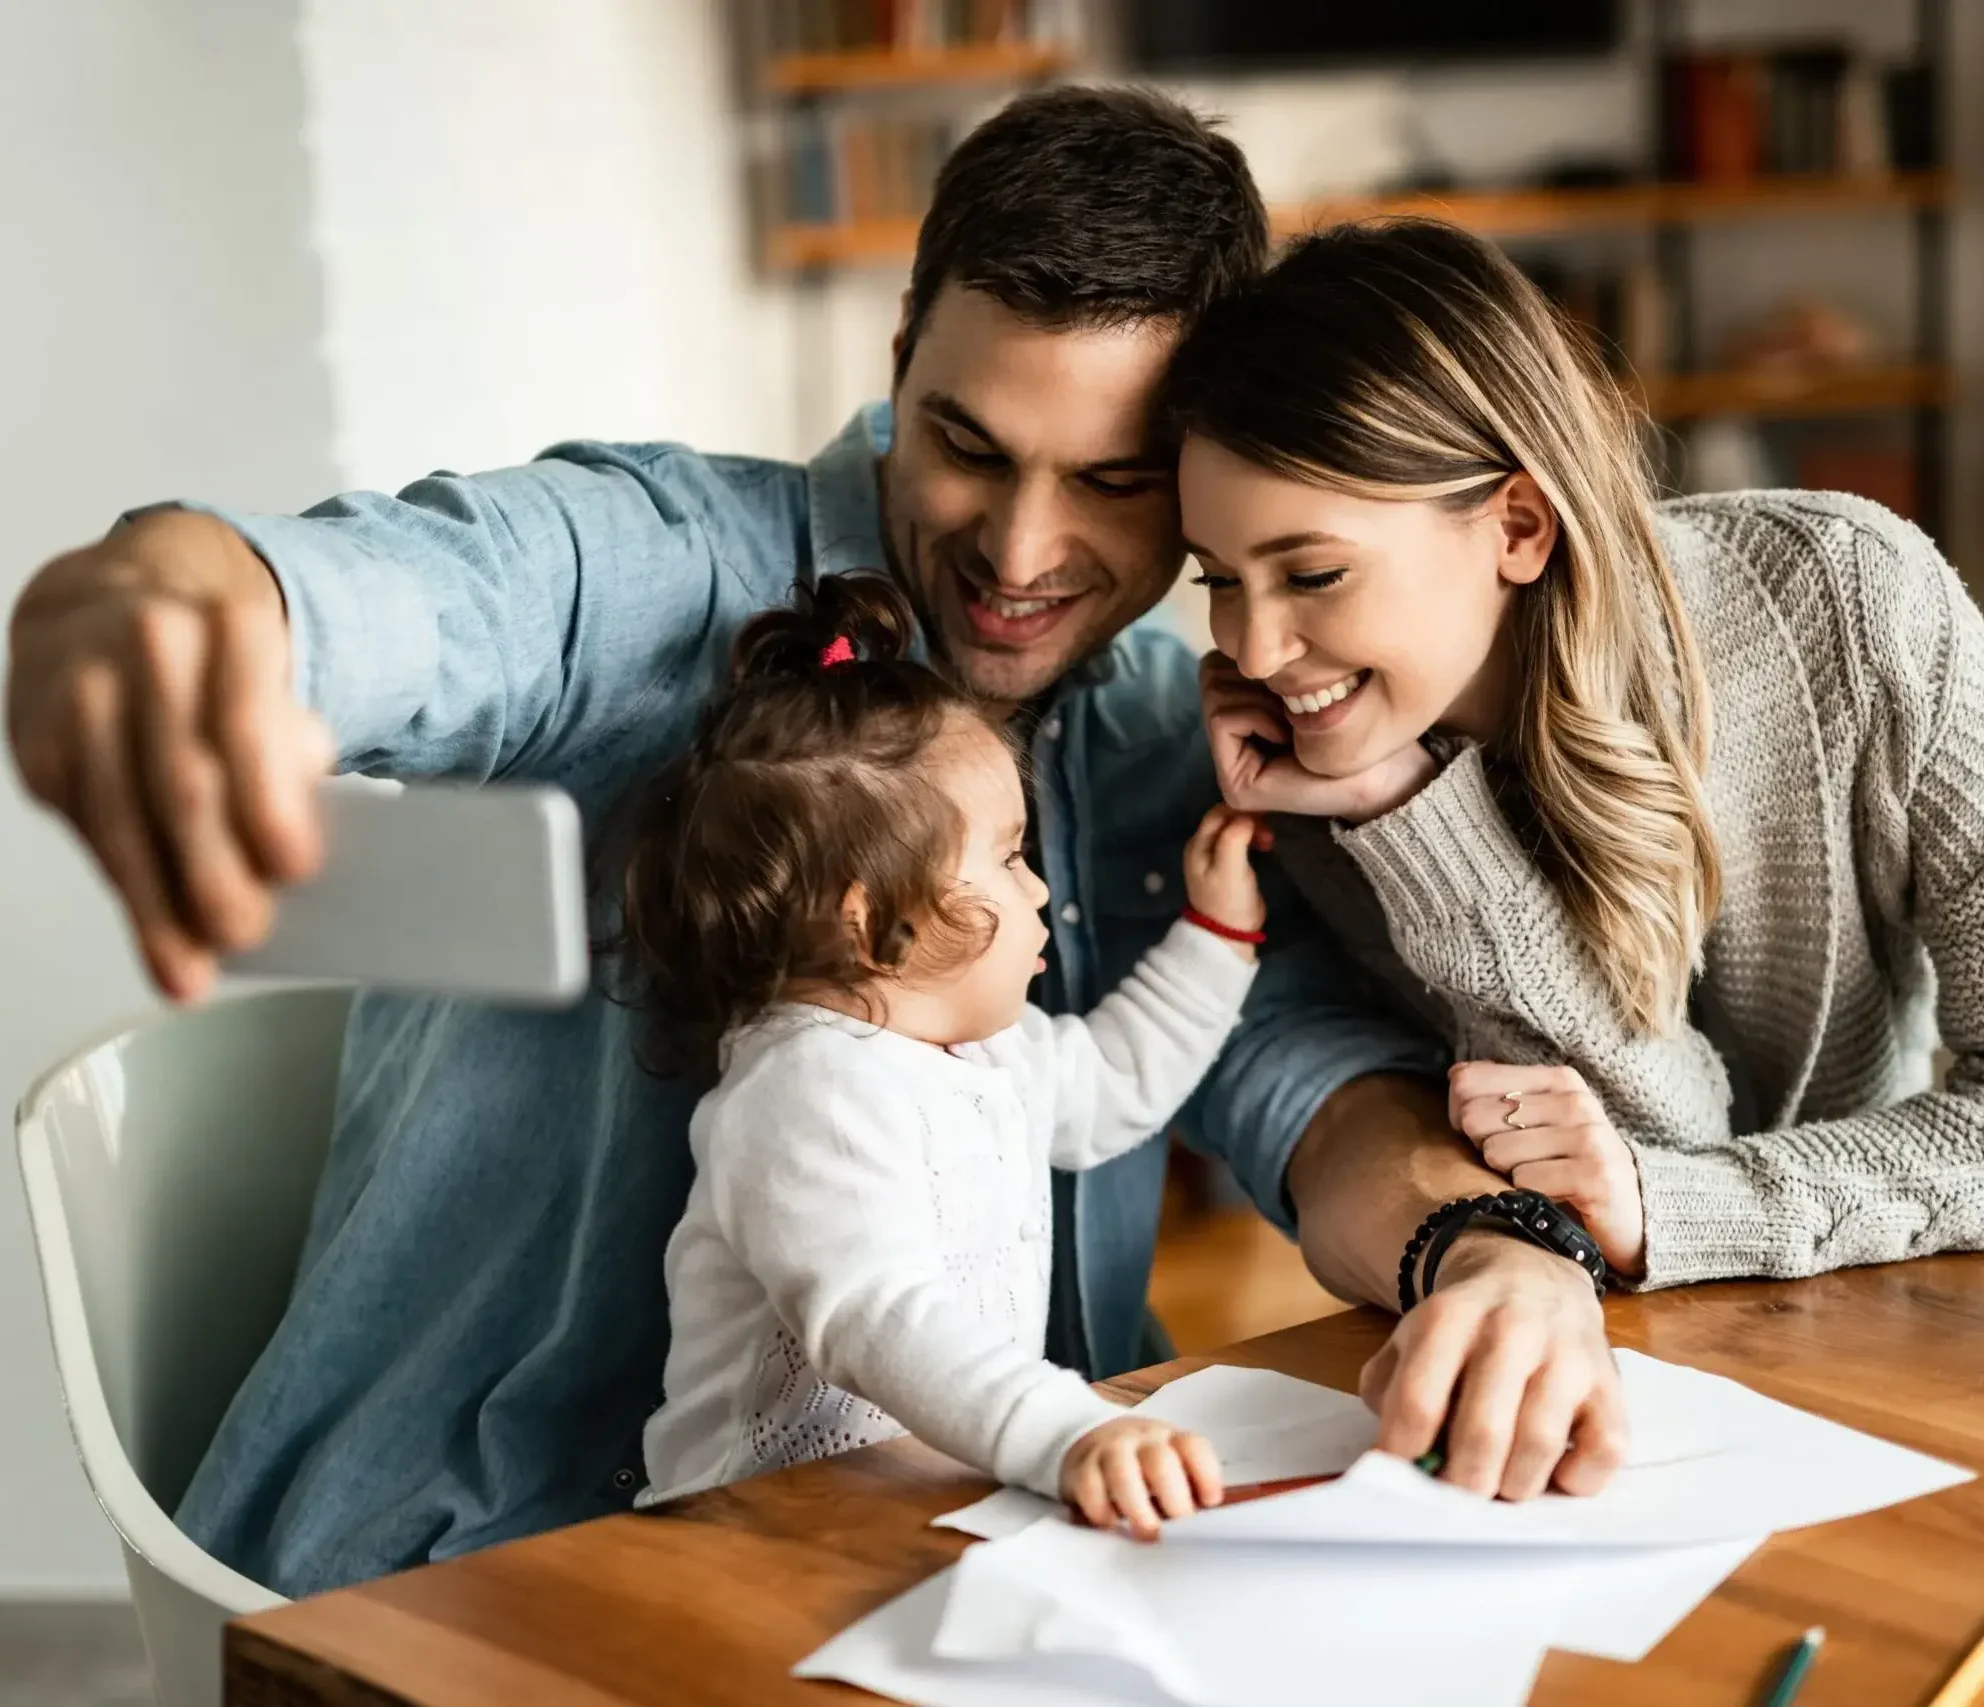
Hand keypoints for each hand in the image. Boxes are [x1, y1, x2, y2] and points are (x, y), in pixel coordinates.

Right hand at [7, 511, 332, 1000]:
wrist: (110, 613)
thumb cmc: (217, 672)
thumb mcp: (277, 687)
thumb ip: (290, 755)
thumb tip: (289, 862)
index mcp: (230, 627)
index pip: (246, 725)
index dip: (269, 805)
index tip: (296, 869)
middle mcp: (148, 648)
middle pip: (182, 782)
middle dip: (215, 872)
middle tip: (248, 932)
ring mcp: (80, 691)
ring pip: (124, 820)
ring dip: (161, 907)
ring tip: (196, 963)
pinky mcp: (36, 741)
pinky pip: (89, 832)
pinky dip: (128, 893)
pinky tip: (157, 935)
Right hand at [1060, 1415, 1223, 1541]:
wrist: (1093, 1441)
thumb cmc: (1141, 1466)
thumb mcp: (1168, 1468)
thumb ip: (1186, 1490)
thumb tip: (1207, 1526)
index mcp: (1170, 1440)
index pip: (1193, 1447)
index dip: (1206, 1475)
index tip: (1210, 1503)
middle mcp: (1142, 1440)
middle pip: (1160, 1461)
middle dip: (1173, 1500)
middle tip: (1178, 1529)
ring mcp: (1110, 1449)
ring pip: (1122, 1472)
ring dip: (1137, 1509)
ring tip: (1146, 1533)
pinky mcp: (1082, 1465)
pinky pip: (1089, 1485)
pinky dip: (1101, 1510)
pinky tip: (1110, 1523)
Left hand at [1182, 803, 1266, 956]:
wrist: (1229, 934)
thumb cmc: (1228, 900)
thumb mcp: (1229, 868)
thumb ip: (1234, 838)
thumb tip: (1247, 817)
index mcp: (1198, 844)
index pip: (1219, 812)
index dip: (1241, 809)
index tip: (1265, 815)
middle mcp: (1203, 845)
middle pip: (1226, 818)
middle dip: (1249, 818)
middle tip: (1269, 830)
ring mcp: (1215, 855)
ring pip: (1235, 828)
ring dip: (1253, 828)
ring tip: (1268, 841)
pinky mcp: (1229, 864)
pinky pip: (1241, 841)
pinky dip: (1253, 838)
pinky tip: (1265, 845)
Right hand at [1198, 652, 1435, 823]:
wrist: (1386, 773)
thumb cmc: (1361, 720)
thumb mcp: (1305, 673)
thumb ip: (1263, 658)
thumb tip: (1237, 633)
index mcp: (1243, 713)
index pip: (1218, 660)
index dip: (1257, 659)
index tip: (1298, 686)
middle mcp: (1230, 742)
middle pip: (1211, 671)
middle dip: (1255, 676)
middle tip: (1295, 705)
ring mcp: (1229, 767)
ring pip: (1213, 691)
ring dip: (1258, 696)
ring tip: (1293, 721)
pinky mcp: (1235, 785)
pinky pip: (1223, 717)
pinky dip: (1257, 715)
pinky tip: (1289, 736)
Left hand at [1359, 1233, 1625, 1500]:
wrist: (1533, 1276)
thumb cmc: (1466, 1327)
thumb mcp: (1411, 1336)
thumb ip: (1390, 1386)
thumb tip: (1393, 1453)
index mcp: (1450, 1318)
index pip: (1418, 1401)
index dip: (1404, 1452)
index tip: (1400, 1476)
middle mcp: (1511, 1330)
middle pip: (1483, 1432)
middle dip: (1463, 1483)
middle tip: (1455, 1498)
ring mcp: (1567, 1356)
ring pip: (1539, 1445)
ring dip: (1513, 1485)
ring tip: (1500, 1484)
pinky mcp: (1610, 1382)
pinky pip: (1603, 1451)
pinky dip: (1576, 1477)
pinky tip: (1554, 1469)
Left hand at [1448, 1062, 1646, 1279]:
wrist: (1631, 1217)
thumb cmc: (1567, 1168)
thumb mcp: (1535, 1124)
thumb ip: (1495, 1096)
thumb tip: (1455, 1076)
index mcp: (1557, 1079)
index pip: (1468, 1081)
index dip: (1459, 1114)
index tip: (1484, 1135)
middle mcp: (1575, 1100)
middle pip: (1475, 1118)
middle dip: (1483, 1149)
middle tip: (1516, 1165)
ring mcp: (1588, 1135)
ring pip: (1496, 1151)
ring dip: (1508, 1175)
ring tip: (1539, 1180)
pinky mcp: (1594, 1174)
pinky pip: (1524, 1181)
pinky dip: (1529, 1196)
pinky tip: (1552, 1197)